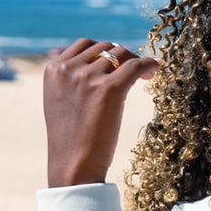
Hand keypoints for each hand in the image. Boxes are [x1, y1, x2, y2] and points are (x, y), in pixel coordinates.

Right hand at [43, 38, 159, 187]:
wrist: (73, 166)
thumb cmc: (70, 140)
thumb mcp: (60, 102)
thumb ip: (70, 80)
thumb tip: (95, 63)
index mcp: (54, 70)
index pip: (85, 45)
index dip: (105, 52)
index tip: (117, 63)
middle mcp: (69, 69)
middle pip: (106, 48)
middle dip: (122, 56)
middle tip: (134, 71)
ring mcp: (89, 77)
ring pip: (122, 54)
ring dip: (135, 61)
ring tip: (144, 75)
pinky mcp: (110, 89)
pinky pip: (136, 65)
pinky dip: (149, 64)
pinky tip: (156, 69)